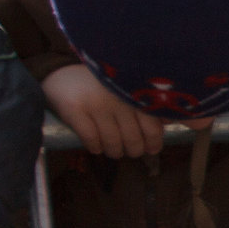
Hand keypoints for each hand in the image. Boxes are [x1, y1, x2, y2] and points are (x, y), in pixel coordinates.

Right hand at [44, 64, 163, 158]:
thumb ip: (144, 106)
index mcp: (133, 92)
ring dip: (114, 151)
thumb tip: (166, 126)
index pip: (152, 127)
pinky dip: (95, 147)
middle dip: (133, 150)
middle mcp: (117, 97)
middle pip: (133, 139)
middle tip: (130, 150)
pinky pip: (91, 140)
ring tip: (114, 150)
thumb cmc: (101, 87)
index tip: (151, 149)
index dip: (153, 143)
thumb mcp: (125, 91)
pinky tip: (96, 146)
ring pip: (112, 143)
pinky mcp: (74, 109)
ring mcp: (96, 103)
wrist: (62, 75)